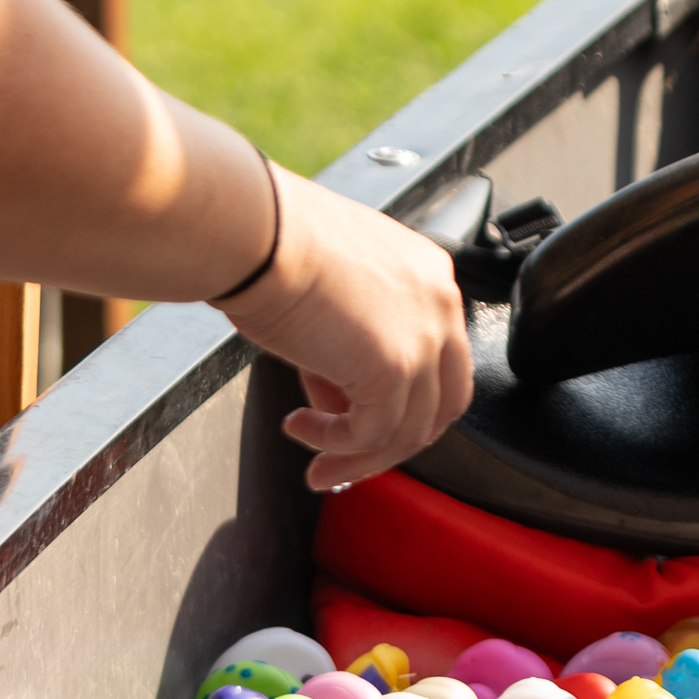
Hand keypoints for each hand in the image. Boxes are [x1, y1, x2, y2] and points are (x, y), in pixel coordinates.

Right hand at [222, 172, 475, 494]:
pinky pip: (372, 434)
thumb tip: (340, 403)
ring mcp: (424, 337)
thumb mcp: (330, 301)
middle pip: (441, 402)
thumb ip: (349, 352)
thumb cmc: (276, 247)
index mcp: (429, 278)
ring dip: (360, 458)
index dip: (400, 400)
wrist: (257, 234)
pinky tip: (302, 429)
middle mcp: (441, 305)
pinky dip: (335, 445)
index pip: (439, 360)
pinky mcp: (394, 368)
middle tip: (348, 458)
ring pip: (411, 430)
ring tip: (319, 464)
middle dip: (393, 442)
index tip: (357, 417)